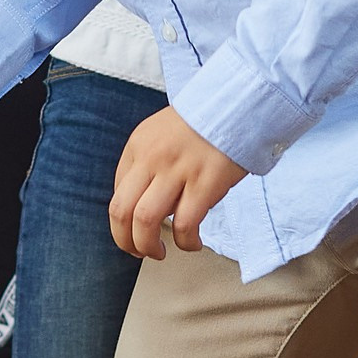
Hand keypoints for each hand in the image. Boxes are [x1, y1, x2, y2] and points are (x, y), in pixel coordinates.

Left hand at [108, 107, 244, 258]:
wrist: (239, 103)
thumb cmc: (204, 123)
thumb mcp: (163, 133)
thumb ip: (150, 163)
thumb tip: (144, 204)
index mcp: (139, 145)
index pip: (118, 192)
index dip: (124, 220)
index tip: (136, 231)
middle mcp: (152, 157)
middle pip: (121, 211)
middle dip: (125, 241)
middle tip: (138, 251)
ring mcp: (178, 170)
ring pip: (145, 221)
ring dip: (148, 247)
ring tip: (159, 253)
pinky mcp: (206, 182)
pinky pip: (185, 224)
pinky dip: (186, 242)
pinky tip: (193, 243)